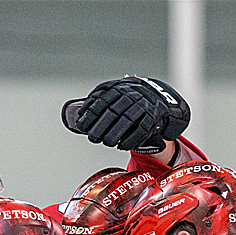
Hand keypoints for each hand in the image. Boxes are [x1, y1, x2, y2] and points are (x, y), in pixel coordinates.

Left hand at [61, 77, 189, 152]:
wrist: (155, 98)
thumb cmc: (128, 100)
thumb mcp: (113, 94)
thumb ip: (97, 101)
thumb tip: (80, 112)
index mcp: (118, 89)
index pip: (102, 102)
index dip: (90, 115)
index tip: (82, 126)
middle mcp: (131, 96)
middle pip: (113, 112)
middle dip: (101, 127)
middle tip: (92, 138)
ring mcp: (143, 106)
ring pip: (127, 121)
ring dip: (115, 134)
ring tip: (106, 142)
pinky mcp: (152, 117)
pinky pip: (141, 130)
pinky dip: (130, 140)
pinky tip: (121, 146)